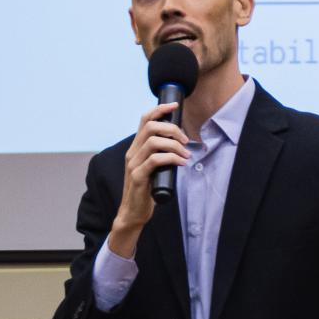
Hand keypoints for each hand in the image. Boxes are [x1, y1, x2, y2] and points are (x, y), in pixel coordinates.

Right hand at [107, 104, 189, 254]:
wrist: (133, 213)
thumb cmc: (146, 190)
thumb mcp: (153, 168)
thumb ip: (160, 155)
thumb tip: (180, 143)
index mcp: (136, 148)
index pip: (144, 119)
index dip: (160, 109)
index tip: (175, 105)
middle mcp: (132, 152)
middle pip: (151, 126)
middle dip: (172, 129)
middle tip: (186, 141)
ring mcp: (133, 164)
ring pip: (154, 142)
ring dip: (174, 145)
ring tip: (186, 154)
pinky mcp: (138, 177)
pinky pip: (155, 160)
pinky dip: (171, 158)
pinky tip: (181, 163)